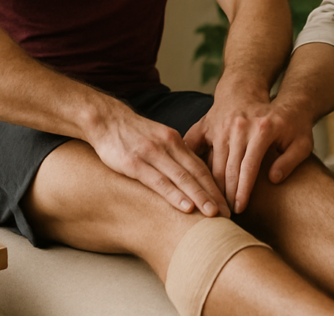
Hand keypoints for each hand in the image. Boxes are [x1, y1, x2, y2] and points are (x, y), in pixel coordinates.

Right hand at [90, 102, 229, 217]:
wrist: (105, 119)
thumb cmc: (131, 134)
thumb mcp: (157, 139)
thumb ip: (172, 154)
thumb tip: (188, 176)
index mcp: (175, 141)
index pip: (200, 166)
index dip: (216, 186)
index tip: (227, 204)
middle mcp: (168, 146)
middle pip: (196, 173)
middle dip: (213, 194)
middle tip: (227, 215)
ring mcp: (151, 154)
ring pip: (181, 178)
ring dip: (199, 197)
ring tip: (213, 215)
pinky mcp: (134, 163)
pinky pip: (158, 181)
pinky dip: (175, 195)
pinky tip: (186, 207)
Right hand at [185, 92, 314, 213]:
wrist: (256, 92)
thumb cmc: (285, 122)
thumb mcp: (301, 141)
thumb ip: (290, 161)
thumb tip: (274, 179)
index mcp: (262, 129)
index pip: (249, 166)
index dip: (243, 190)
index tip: (239, 209)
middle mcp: (239, 126)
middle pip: (229, 167)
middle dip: (225, 194)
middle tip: (223, 214)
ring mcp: (221, 124)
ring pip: (213, 161)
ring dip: (212, 185)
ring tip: (213, 204)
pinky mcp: (207, 123)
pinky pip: (196, 146)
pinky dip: (194, 164)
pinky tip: (194, 181)